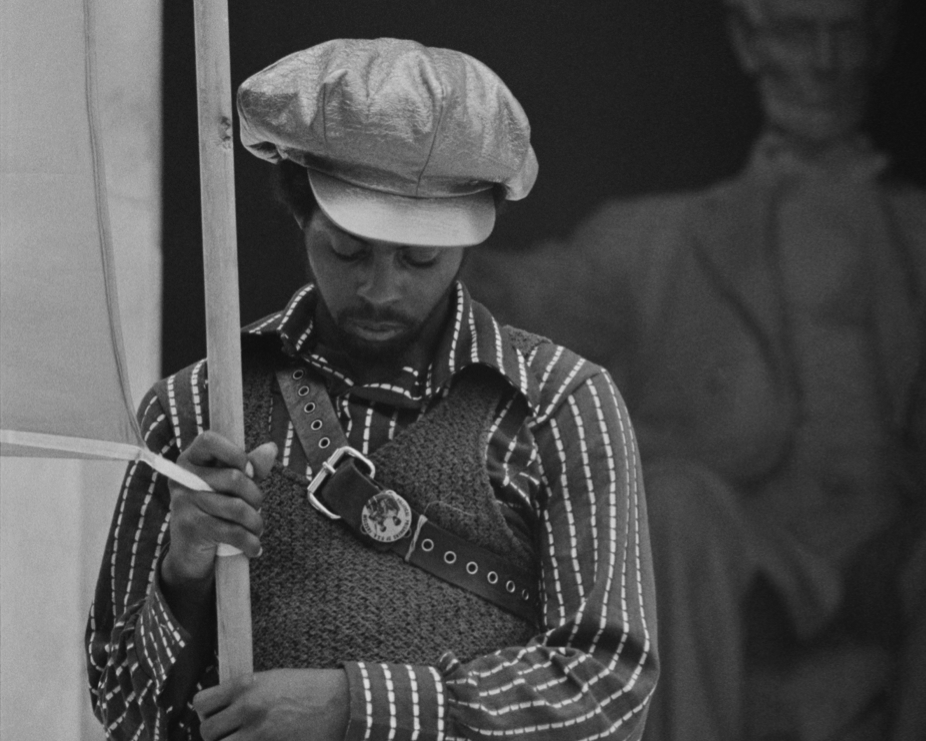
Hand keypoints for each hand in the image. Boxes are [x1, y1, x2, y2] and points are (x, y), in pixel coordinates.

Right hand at [162, 431, 276, 589]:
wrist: (190, 552)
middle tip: (257, 508)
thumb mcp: (231, 485)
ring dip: (255, 522)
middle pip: (234, 477)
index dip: (235, 453)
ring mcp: (184, 503)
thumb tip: (271, 448)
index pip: (209, 440)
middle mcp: (183, 478)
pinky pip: (232, 532)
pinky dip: (250, 542)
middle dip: (255, 496)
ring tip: (256, 529)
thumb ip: (250, 466)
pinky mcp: (191, 527)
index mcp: (191, 460)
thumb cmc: (214, 510)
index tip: (249, 470)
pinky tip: (254, 547)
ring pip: (237, 507)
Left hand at [194, 668, 348, 740]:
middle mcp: (247, 709)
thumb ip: (244, 692)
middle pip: (207, 731)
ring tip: (243, 739)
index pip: (201, 703)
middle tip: (230, 733)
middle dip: (216, 734)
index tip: (216, 715)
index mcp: (246, 685)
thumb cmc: (309, 688)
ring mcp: (258, 734)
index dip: (206, 711)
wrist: (341, 703)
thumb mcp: (273, 679)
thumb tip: (221, 707)